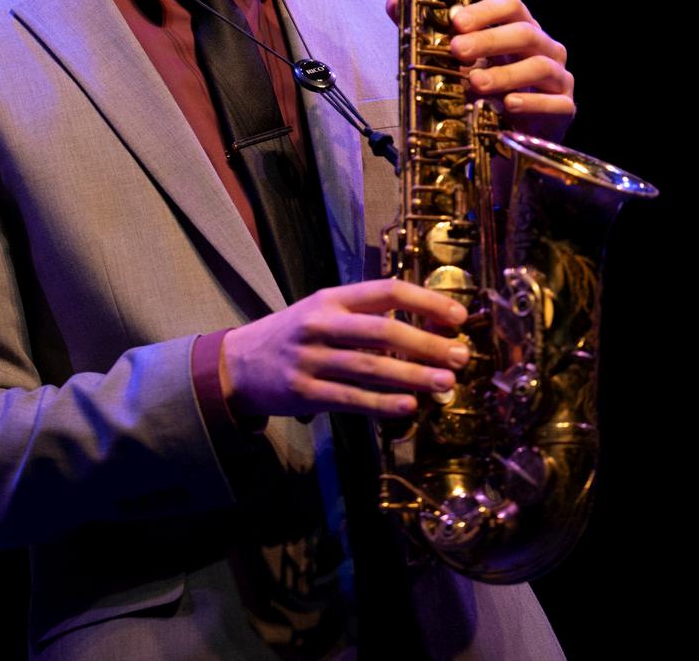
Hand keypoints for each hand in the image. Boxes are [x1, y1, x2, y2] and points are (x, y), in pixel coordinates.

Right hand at [219, 280, 469, 421]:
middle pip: (383, 331)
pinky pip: (351, 399)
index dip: (426, 302)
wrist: (239, 363)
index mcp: (332, 297)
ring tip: (446, 382)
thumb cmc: (295, 334)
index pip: (387, 291)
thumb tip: (427, 327)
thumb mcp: (324, 310)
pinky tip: (409, 406)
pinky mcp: (304, 392)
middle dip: (427, 343)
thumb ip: (367, 315)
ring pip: (371, 367)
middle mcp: (321, 323)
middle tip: (460, 355)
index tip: (458, 316)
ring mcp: (311, 359)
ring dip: (413, 376)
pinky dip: (382, 404)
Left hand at [385, 0, 574, 143]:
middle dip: (489, 40)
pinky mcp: (564, 108)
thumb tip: (393, 2)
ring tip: (474, 84)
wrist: (505, 140)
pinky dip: (531, 103)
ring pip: (539, 66)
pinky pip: (555, 102)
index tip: (456, 22)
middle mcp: (545, 48)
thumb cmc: (483, 92)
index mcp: (520, 28)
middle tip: (456, 50)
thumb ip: (427, 32)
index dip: (485, 10)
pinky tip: (508, 106)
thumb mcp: (455, 63)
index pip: (511, 5)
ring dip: (504, 74)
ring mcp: (558, 78)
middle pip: (525, 33)